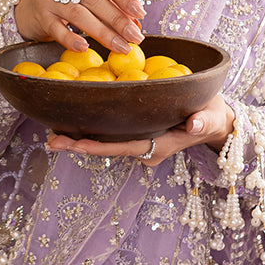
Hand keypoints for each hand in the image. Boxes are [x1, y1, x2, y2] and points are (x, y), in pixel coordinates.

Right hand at [15, 0, 145, 55]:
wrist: (26, 6)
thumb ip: (107, 0)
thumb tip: (135, 21)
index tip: (139, 12)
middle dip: (118, 19)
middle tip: (135, 36)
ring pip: (79, 14)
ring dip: (103, 33)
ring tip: (121, 46)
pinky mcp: (38, 15)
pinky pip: (57, 29)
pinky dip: (72, 39)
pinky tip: (85, 48)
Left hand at [47, 93, 235, 167]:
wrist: (213, 120)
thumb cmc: (213, 116)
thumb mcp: (211, 118)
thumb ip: (203, 122)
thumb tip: (193, 125)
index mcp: (159, 145)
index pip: (124, 147)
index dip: (100, 146)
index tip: (76, 143)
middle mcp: (145, 147)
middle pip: (107, 148)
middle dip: (79, 144)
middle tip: (50, 139)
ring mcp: (140, 141)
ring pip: (105, 142)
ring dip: (80, 138)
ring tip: (51, 134)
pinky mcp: (137, 131)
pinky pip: (111, 133)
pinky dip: (91, 129)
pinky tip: (72, 120)